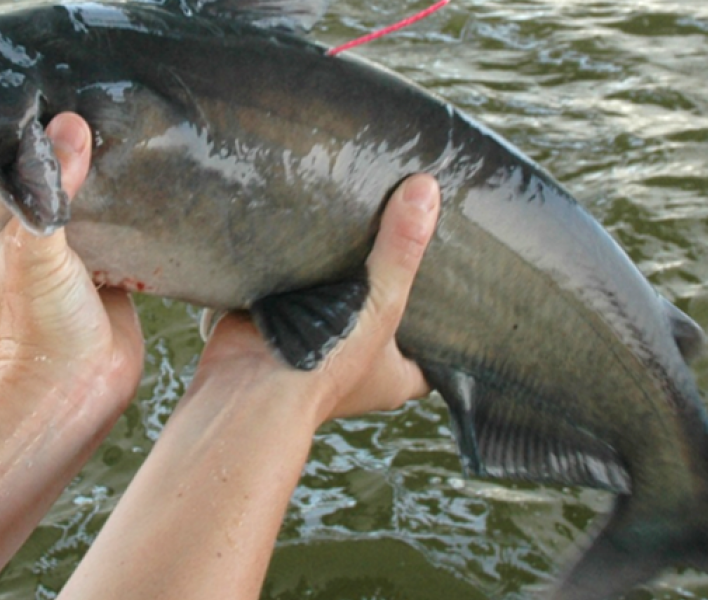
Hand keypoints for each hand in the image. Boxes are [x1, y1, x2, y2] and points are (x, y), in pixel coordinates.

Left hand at [0, 113, 144, 400]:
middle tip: (90, 104)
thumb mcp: (40, 252)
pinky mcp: (102, 266)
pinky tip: (144, 174)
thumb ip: (52, 192)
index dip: (10, 133)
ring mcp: (62, 253)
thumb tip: (70, 127)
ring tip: (121, 130)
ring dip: (97, 176)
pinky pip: (114, 223)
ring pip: (80, 199)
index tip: (37, 94)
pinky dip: (127, 203)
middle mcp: (20, 237)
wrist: (83, 388)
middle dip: (59, 150)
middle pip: (39, 177)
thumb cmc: (43, 328)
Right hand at [195, 174, 440, 421]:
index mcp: (394, 376)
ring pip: (343, 301)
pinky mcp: (283, 325)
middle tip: (415, 236)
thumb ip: (401, 249)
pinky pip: (300, 291)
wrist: (247, 385)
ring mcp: (319, 344)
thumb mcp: (381, 303)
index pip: (435, 353)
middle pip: (388, 318)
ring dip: (346, 273)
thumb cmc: (324, 361)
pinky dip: (304, 269)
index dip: (447, 324)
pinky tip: (317, 230)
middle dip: (394, 285)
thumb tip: (426, 191)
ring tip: (372, 220)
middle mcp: (360, 364)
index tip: (460, 282)